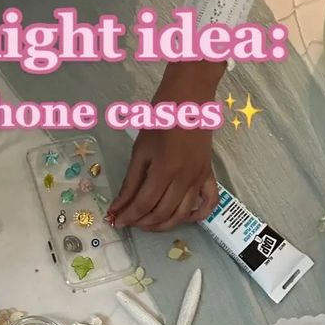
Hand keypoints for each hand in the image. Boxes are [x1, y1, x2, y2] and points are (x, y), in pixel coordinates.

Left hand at [110, 61, 225, 230]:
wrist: (189, 99)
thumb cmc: (160, 120)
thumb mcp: (140, 151)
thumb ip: (130, 183)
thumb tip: (117, 207)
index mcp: (165, 169)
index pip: (144, 204)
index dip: (128, 216)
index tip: (116, 221)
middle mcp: (185, 179)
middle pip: (162, 213)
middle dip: (142, 222)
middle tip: (129, 221)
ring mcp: (199, 179)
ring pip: (182, 215)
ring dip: (163, 225)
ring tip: (146, 224)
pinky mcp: (208, 176)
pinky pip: (208, 203)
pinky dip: (197, 216)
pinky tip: (181, 219)